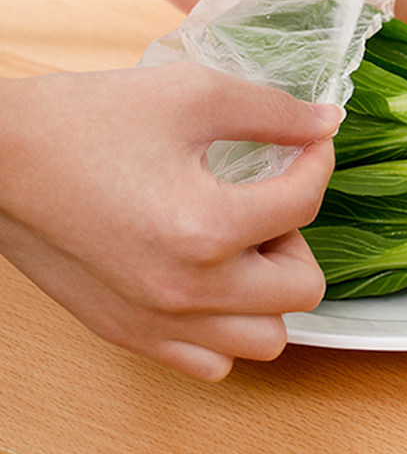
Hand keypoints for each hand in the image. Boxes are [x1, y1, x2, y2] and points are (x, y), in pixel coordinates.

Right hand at [0, 62, 342, 380]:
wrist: (0, 159)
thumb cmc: (86, 121)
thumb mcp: (193, 94)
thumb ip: (272, 111)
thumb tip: (326, 123)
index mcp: (205, 228)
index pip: (306, 203)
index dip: (319, 159)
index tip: (309, 141)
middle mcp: (187, 291)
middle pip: (304, 288)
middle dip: (300, 235)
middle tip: (268, 199)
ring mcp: (157, 322)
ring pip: (266, 338)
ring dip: (271, 288)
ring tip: (241, 241)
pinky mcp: (130, 333)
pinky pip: (213, 360)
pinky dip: (228, 324)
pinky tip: (210, 275)